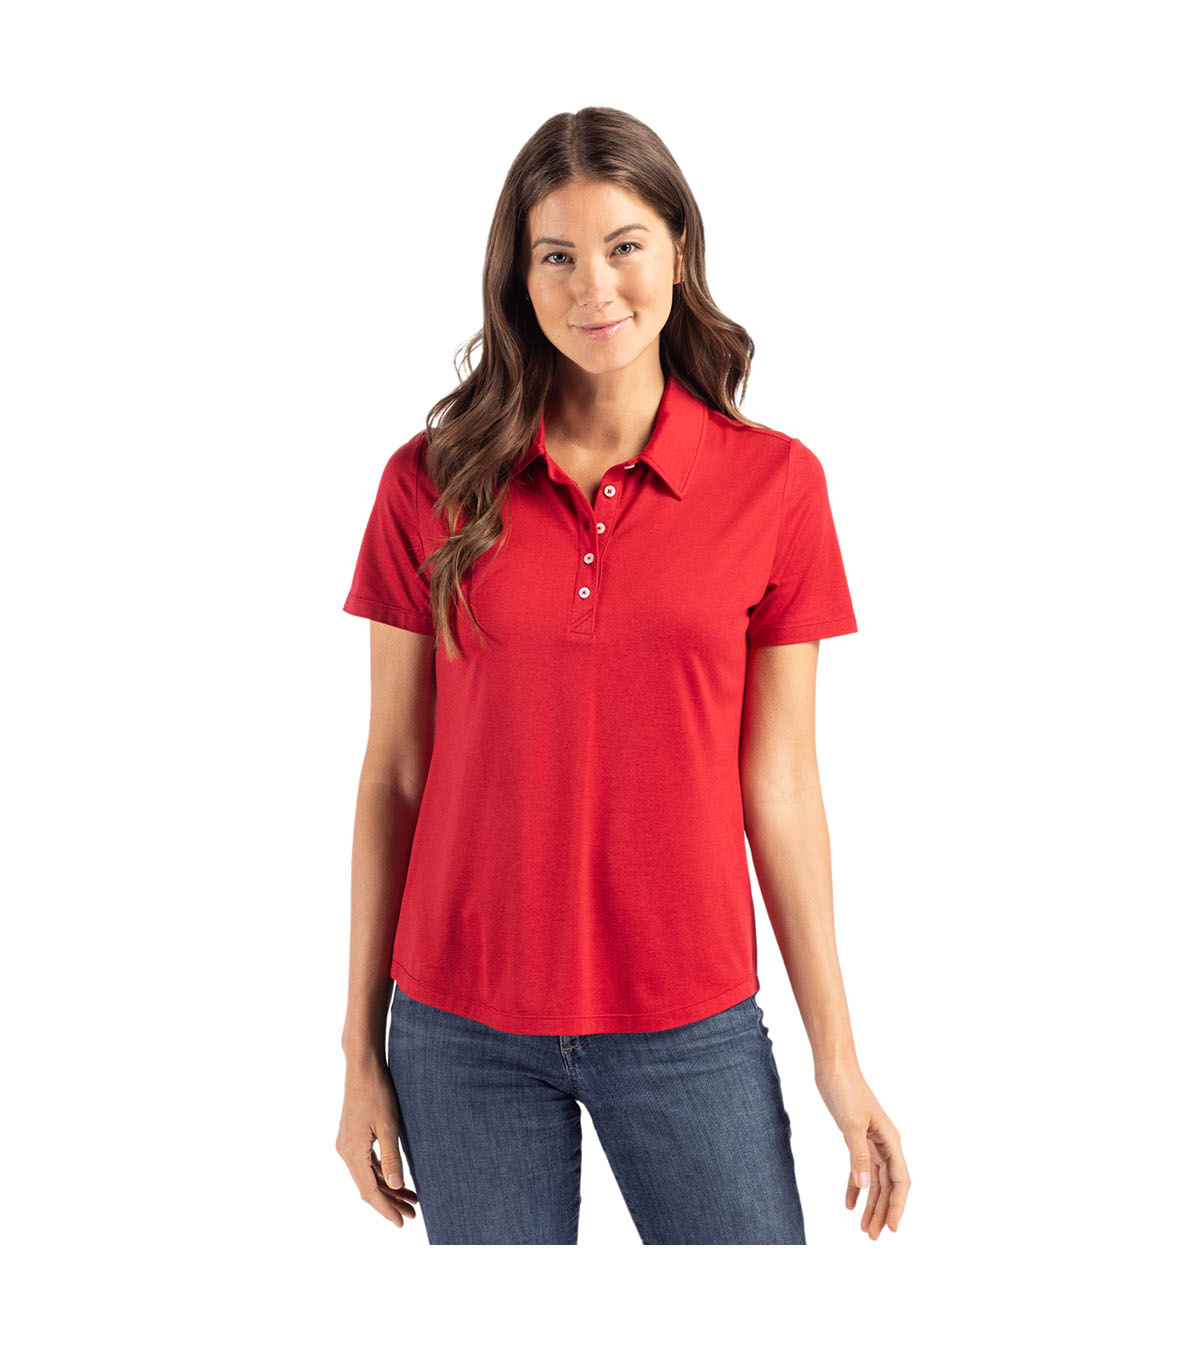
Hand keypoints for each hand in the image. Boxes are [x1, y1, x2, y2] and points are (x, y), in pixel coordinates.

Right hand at [336, 1056, 419, 1228]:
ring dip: (388, 1187)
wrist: (362, 1067)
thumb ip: (391, 1158)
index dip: (386, 1209)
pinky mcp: (352, 1136)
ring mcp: (347, 1144)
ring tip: (411, 1198)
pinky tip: (395, 1178)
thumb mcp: (388, 1126)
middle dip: (390, 1202)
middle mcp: (346, 1152)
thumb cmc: (377, 1092)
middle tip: (413, 1213)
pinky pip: (366, 1162)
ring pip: (368, 1175)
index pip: (369, 1191)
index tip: (401, 1223)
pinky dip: (381, 1172)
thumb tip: (395, 1186)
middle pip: (368, 1186)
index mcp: (352, 1153)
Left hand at [815, 1065, 909, 1238]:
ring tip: (863, 1228)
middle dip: (883, 1211)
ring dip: (871, 1204)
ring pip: (875, 1180)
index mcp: (890, 1140)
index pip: (900, 1180)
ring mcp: (872, 1141)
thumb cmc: (845, 1090)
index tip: (891, 1228)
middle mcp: (885, 1143)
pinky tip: (848, 1204)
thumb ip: (857, 1156)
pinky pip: (860, 1168)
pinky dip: (855, 1186)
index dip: (898, 1205)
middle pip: (888, 1185)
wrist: (833, 1067)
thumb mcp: (851, 1125)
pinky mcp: (857, 1138)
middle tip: (873, 1236)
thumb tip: (865, 1186)